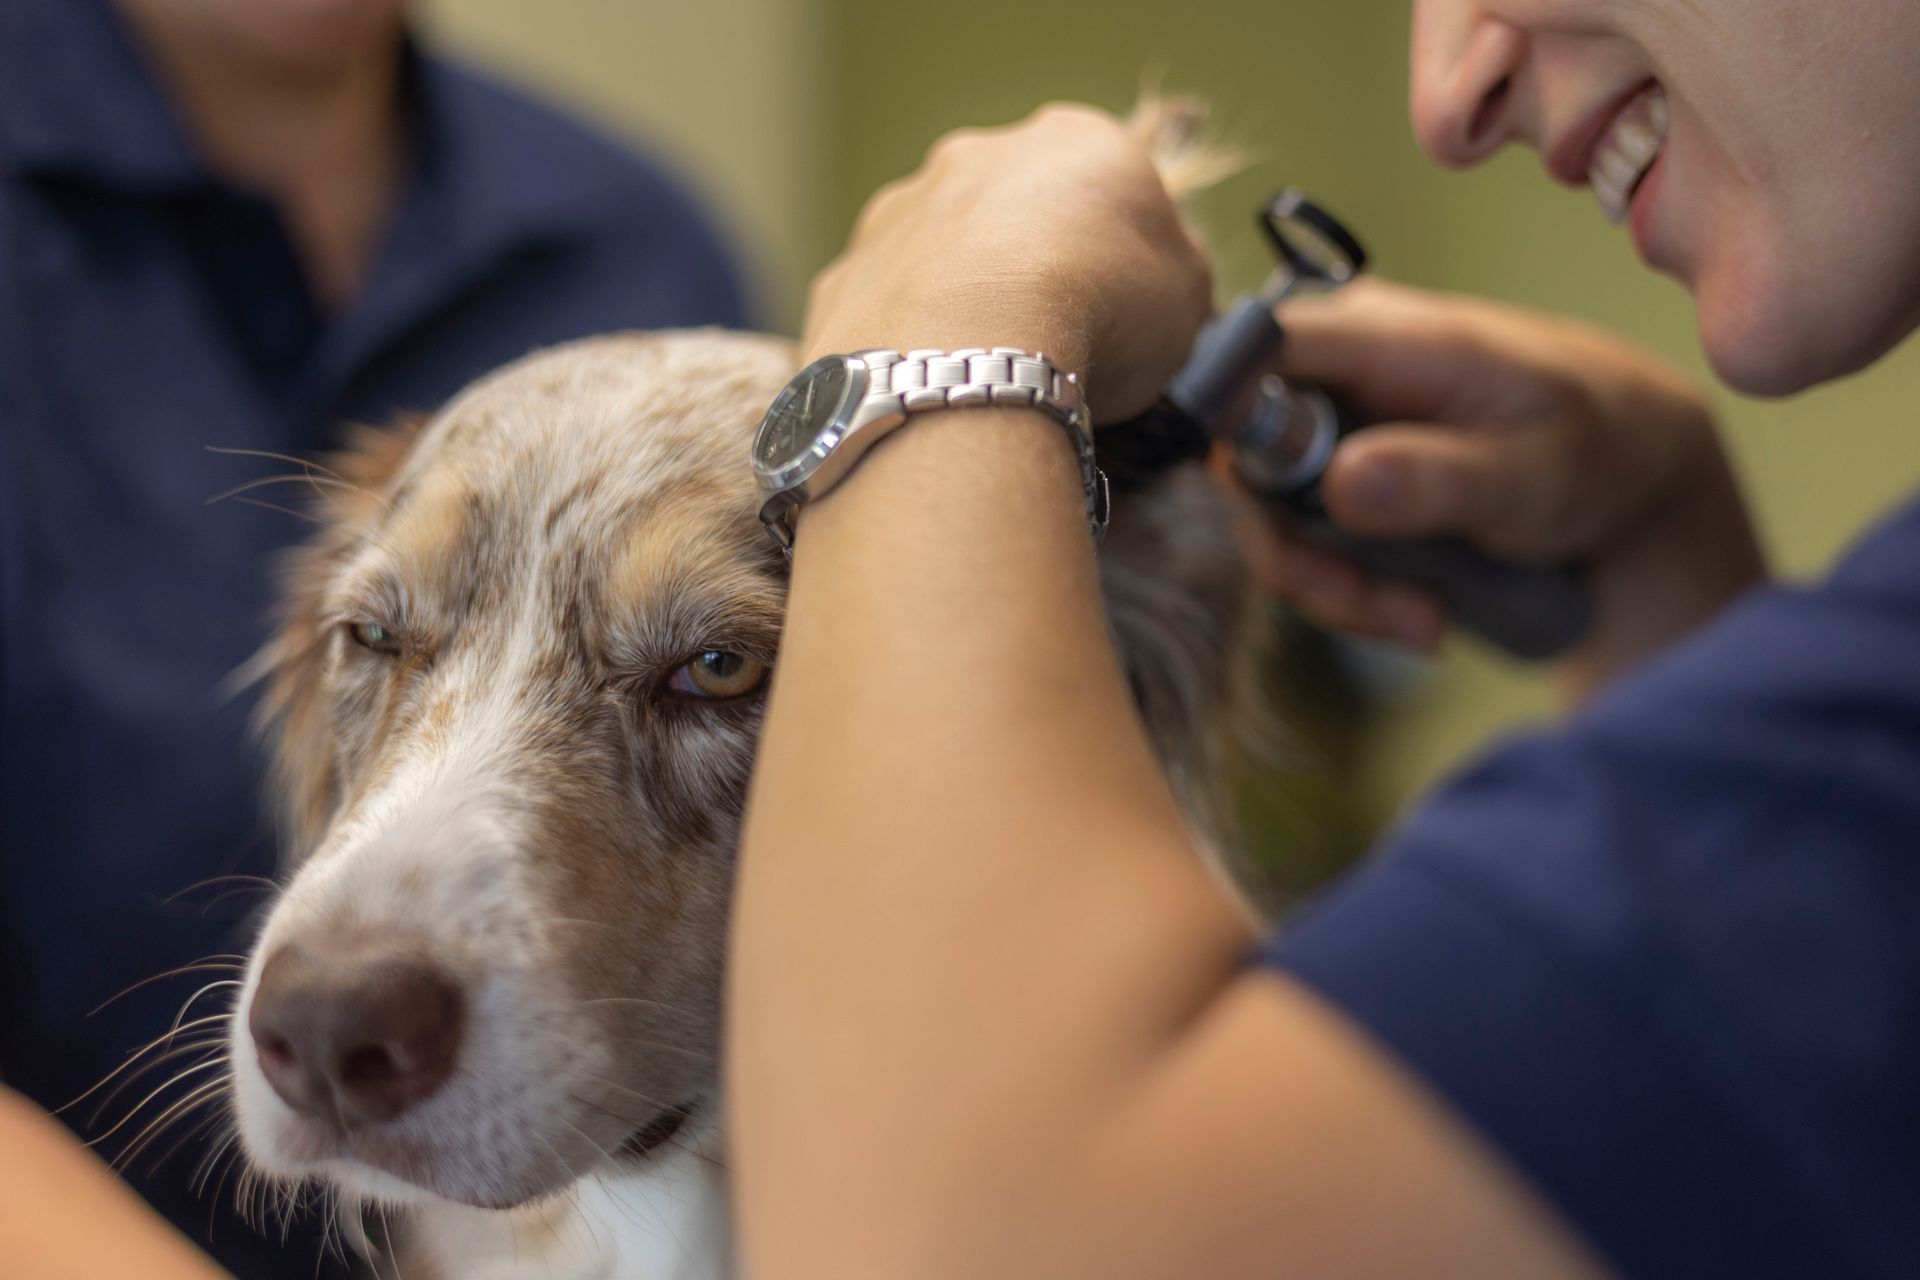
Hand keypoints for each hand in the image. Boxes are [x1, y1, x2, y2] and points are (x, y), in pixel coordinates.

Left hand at [803, 104, 1211, 422]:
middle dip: (1029, 273)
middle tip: (1054, 349)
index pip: (1104, 184)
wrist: (974, 352)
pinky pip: (882, 317)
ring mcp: (897, 215)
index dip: (1118, 255)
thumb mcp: (1189, 294)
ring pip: (936, 262)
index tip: (1124, 314)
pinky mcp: (841, 279)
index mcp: (1073, 143)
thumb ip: (1175, 273)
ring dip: (960, 309)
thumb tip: (1163, 280)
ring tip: (985, 384)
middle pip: (1011, 215)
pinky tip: (928, 399)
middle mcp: (974, 159)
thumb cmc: (1102, 311)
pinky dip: (904, 353)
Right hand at [1232, 279, 1766, 703]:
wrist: (1627, 474)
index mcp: (1382, 332)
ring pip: (1269, 513)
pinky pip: (1304, 539)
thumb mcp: (1533, 473)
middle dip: (1295, 550)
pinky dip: (1350, 589)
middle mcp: (1337, 366)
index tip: (1262, 509)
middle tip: (1364, 606)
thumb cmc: (1595, 450)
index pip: (1257, 349)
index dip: (1225, 417)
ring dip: (1332, 584)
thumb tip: (1341, 483)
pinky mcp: (1335, 473)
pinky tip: (1417, 612)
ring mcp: (1331, 421)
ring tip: (1418, 622)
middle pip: (1246, 453)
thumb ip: (1439, 477)